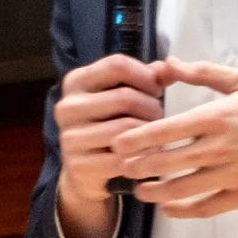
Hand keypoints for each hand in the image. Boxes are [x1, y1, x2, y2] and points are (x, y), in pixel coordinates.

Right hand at [52, 52, 164, 237]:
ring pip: (126, 128)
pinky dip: (142, 156)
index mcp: (76, 81)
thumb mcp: (122, 96)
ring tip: (152, 136)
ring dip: (148, 134)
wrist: (84, 171)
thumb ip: (147, 78)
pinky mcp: (78, 165)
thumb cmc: (109, 125)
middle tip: (157, 118)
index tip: (155, 91)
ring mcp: (70, 137)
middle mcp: (67, 107)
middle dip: (152, 108)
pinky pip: (123, 157)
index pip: (116, 65)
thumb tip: (170, 66)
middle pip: (125, 97)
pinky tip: (146, 155)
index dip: (145, 76)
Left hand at [111, 59, 237, 219]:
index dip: (138, 139)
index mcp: (218, 117)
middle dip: (140, 167)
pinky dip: (185, 211)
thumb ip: (204, 73)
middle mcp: (221, 148)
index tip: (118, 143)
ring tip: (140, 191)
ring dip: (157, 192)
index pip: (168, 130)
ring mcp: (233, 174)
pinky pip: (208, 207)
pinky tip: (170, 209)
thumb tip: (167, 63)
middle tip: (121, 168)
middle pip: (169, 162)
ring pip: (184, 188)